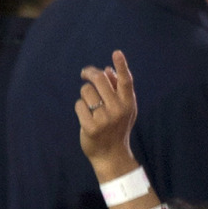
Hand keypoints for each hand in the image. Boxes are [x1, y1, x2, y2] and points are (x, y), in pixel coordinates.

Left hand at [76, 50, 138, 178]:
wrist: (112, 155)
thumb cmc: (118, 127)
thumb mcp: (124, 109)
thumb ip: (118, 89)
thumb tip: (107, 70)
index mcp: (128, 103)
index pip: (126, 81)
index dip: (121, 66)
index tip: (116, 53)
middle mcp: (118, 110)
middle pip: (99, 80)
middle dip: (89, 73)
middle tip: (84, 73)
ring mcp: (104, 119)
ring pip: (86, 91)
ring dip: (85, 95)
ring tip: (91, 107)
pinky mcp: (91, 127)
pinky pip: (79, 105)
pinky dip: (80, 109)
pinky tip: (86, 118)